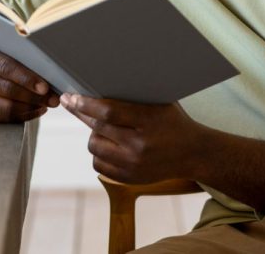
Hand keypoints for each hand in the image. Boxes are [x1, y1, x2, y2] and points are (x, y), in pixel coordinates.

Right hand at [0, 39, 59, 122]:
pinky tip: (38, 109)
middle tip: (53, 99)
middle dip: (34, 96)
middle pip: (8, 90)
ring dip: (32, 107)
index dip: (27, 78)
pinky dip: (25, 115)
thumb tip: (54, 72)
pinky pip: (6, 118)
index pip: (7, 67)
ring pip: (7, 108)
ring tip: (47, 104)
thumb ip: (22, 56)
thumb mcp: (4, 50)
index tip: (46, 87)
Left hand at [60, 94, 204, 183]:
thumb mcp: (158, 103)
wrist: (192, 153)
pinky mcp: (130, 178)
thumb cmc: (172, 121)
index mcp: (148, 121)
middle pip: (98, 129)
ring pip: (95, 147)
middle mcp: (139, 145)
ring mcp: (134, 165)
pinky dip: (99, 152)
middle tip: (72, 104)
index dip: (86, 104)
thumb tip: (97, 84)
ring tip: (102, 127)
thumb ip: (132, 97)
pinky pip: (99, 165)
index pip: (108, 111)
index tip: (71, 97)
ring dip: (93, 134)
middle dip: (81, 114)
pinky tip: (107, 144)